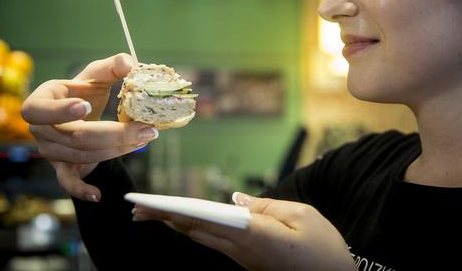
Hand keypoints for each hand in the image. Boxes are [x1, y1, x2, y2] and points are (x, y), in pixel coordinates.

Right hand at [21, 53, 158, 201]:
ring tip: (146, 137)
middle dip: (114, 134)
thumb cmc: (84, 92)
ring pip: (84, 155)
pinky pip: (68, 182)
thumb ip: (112, 66)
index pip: (39, 109)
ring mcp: (50, 151)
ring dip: (118, 149)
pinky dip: (82, 190)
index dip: (60, 110)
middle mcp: (41, 129)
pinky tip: (98, 195)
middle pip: (75, 136)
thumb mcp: (95, 75)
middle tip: (145, 129)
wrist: (78, 116)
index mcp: (42, 101)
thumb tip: (129, 63)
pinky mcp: (61, 167)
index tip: (86, 107)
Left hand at [133, 193, 355, 270]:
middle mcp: (243, 250)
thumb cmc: (324, 248)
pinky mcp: (250, 262)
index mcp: (255, 237)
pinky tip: (186, 224)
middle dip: (165, 219)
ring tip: (153, 215)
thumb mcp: (303, 216)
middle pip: (197, 232)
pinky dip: (195, 230)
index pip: (205, 220)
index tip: (150, 206)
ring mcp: (245, 259)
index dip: (175, 211)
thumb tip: (237, 200)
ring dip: (176, 225)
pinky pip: (216, 243)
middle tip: (137, 210)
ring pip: (203, 239)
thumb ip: (268, 205)